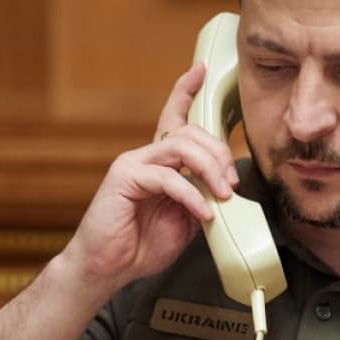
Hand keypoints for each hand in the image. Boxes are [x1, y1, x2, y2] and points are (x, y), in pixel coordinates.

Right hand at [61, 62, 240, 285]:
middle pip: (191, 132)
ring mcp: (132, 164)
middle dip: (220, 154)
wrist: (107, 269)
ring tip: (222, 195)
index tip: (201, 71)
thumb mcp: (186, 220)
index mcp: (160, 162)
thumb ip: (203, 197)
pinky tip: (203, 213)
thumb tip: (228, 188)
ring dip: (210, 170)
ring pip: (182, 146)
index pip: (173, 118)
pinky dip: (192, 196)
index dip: (185, 91)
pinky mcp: (123, 178)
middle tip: (232, 184)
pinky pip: (168, 177)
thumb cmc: (141, 245)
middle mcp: (145, 156)